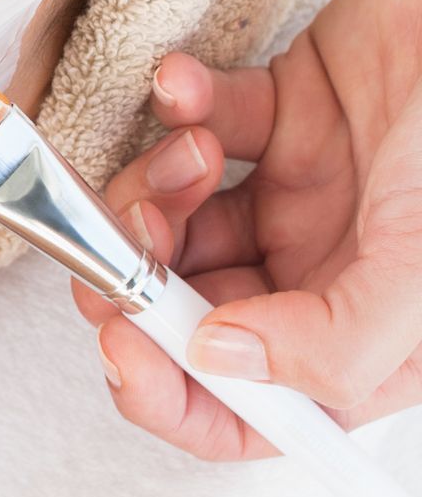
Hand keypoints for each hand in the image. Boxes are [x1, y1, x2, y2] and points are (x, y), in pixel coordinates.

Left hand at [74, 0, 421, 457]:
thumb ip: (336, 340)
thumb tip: (223, 363)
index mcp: (373, 335)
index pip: (257, 413)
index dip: (176, 397)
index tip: (123, 345)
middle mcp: (332, 273)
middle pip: (194, 312)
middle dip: (144, 281)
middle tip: (127, 238)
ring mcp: (304, 192)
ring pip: (180, 221)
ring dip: (155, 191)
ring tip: (191, 151)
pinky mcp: (285, 111)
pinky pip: (197, 123)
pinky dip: (174, 106)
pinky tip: (185, 83)